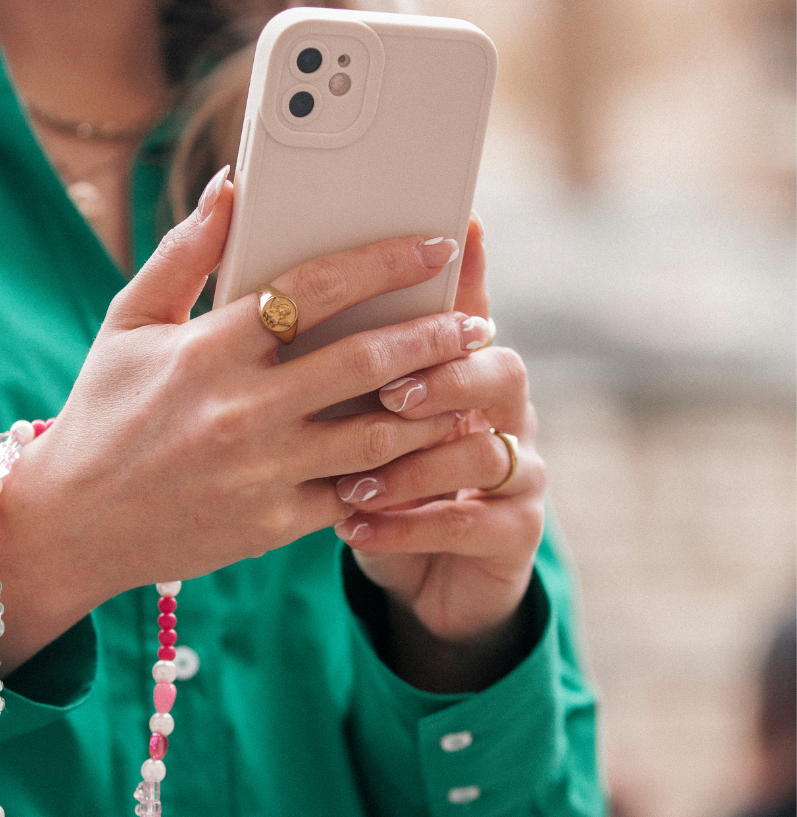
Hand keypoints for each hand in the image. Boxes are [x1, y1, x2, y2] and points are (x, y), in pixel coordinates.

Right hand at [0, 169, 479, 671]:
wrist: (74, 524)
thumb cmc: (101, 414)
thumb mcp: (128, 323)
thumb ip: (183, 254)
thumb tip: (233, 186)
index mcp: (208, 350)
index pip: (314, 290)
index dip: (384, 261)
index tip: (436, 245)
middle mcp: (241, 410)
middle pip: (363, 362)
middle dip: (434, 337)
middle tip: (475, 324)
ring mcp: (261, 473)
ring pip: (376, 437)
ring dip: (435, 408)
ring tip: (471, 386)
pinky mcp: (272, 524)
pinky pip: (353, 495)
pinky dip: (396, 472)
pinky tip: (427, 451)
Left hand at [332, 216, 547, 669]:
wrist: (420, 578)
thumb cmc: (377, 487)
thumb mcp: (357, 427)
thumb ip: (343, 367)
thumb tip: (298, 292)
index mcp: (466, 375)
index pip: (472, 315)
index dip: (468, 279)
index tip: (454, 238)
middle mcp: (505, 416)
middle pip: (502, 372)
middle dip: (445, 377)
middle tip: (389, 393)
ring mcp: (519, 475)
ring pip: (484, 453)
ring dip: (413, 466)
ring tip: (352, 484)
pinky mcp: (516, 535)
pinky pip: (469, 525)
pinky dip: (408, 526)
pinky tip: (354, 528)